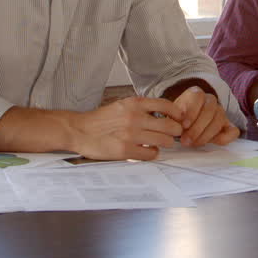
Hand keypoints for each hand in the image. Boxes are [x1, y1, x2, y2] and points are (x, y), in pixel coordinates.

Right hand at [68, 96, 184, 160]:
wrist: (79, 130)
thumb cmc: (101, 119)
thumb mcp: (122, 105)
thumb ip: (141, 108)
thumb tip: (164, 115)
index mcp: (134, 103)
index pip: (167, 105)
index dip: (177, 114)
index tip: (179, 119)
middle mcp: (134, 117)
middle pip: (170, 125)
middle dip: (175, 132)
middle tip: (172, 135)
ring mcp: (131, 134)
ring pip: (164, 141)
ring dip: (165, 144)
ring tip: (159, 144)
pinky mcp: (125, 150)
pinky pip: (151, 154)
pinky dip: (152, 153)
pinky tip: (147, 151)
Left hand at [172, 86, 239, 147]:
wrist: (184, 125)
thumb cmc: (178, 120)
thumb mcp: (172, 116)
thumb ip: (174, 118)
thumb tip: (178, 125)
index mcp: (196, 94)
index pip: (198, 97)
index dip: (192, 112)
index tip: (184, 125)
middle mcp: (210, 100)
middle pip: (210, 110)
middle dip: (197, 128)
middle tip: (186, 140)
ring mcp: (221, 112)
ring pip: (219, 120)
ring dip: (206, 135)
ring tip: (193, 143)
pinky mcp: (228, 126)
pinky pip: (233, 131)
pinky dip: (224, 138)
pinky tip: (212, 143)